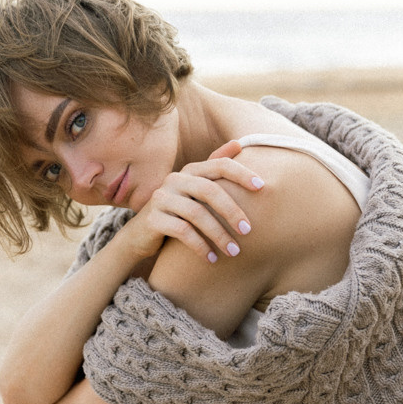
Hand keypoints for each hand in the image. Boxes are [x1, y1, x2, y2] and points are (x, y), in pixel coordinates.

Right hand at [123, 139, 264, 264]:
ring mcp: (162, 198)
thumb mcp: (195, 191)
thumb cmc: (177, 213)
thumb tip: (238, 144)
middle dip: (232, 211)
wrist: (140, 236)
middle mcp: (174, 180)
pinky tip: (212, 259)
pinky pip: (182, 231)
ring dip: (219, 235)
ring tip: (234, 252)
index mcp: (189, 171)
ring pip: (196, 214)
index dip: (241, 173)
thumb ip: (214, 169)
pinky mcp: (153, 219)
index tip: (262, 187)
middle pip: (209, 190)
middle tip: (248, 231)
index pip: (219, 165)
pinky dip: (200, 246)